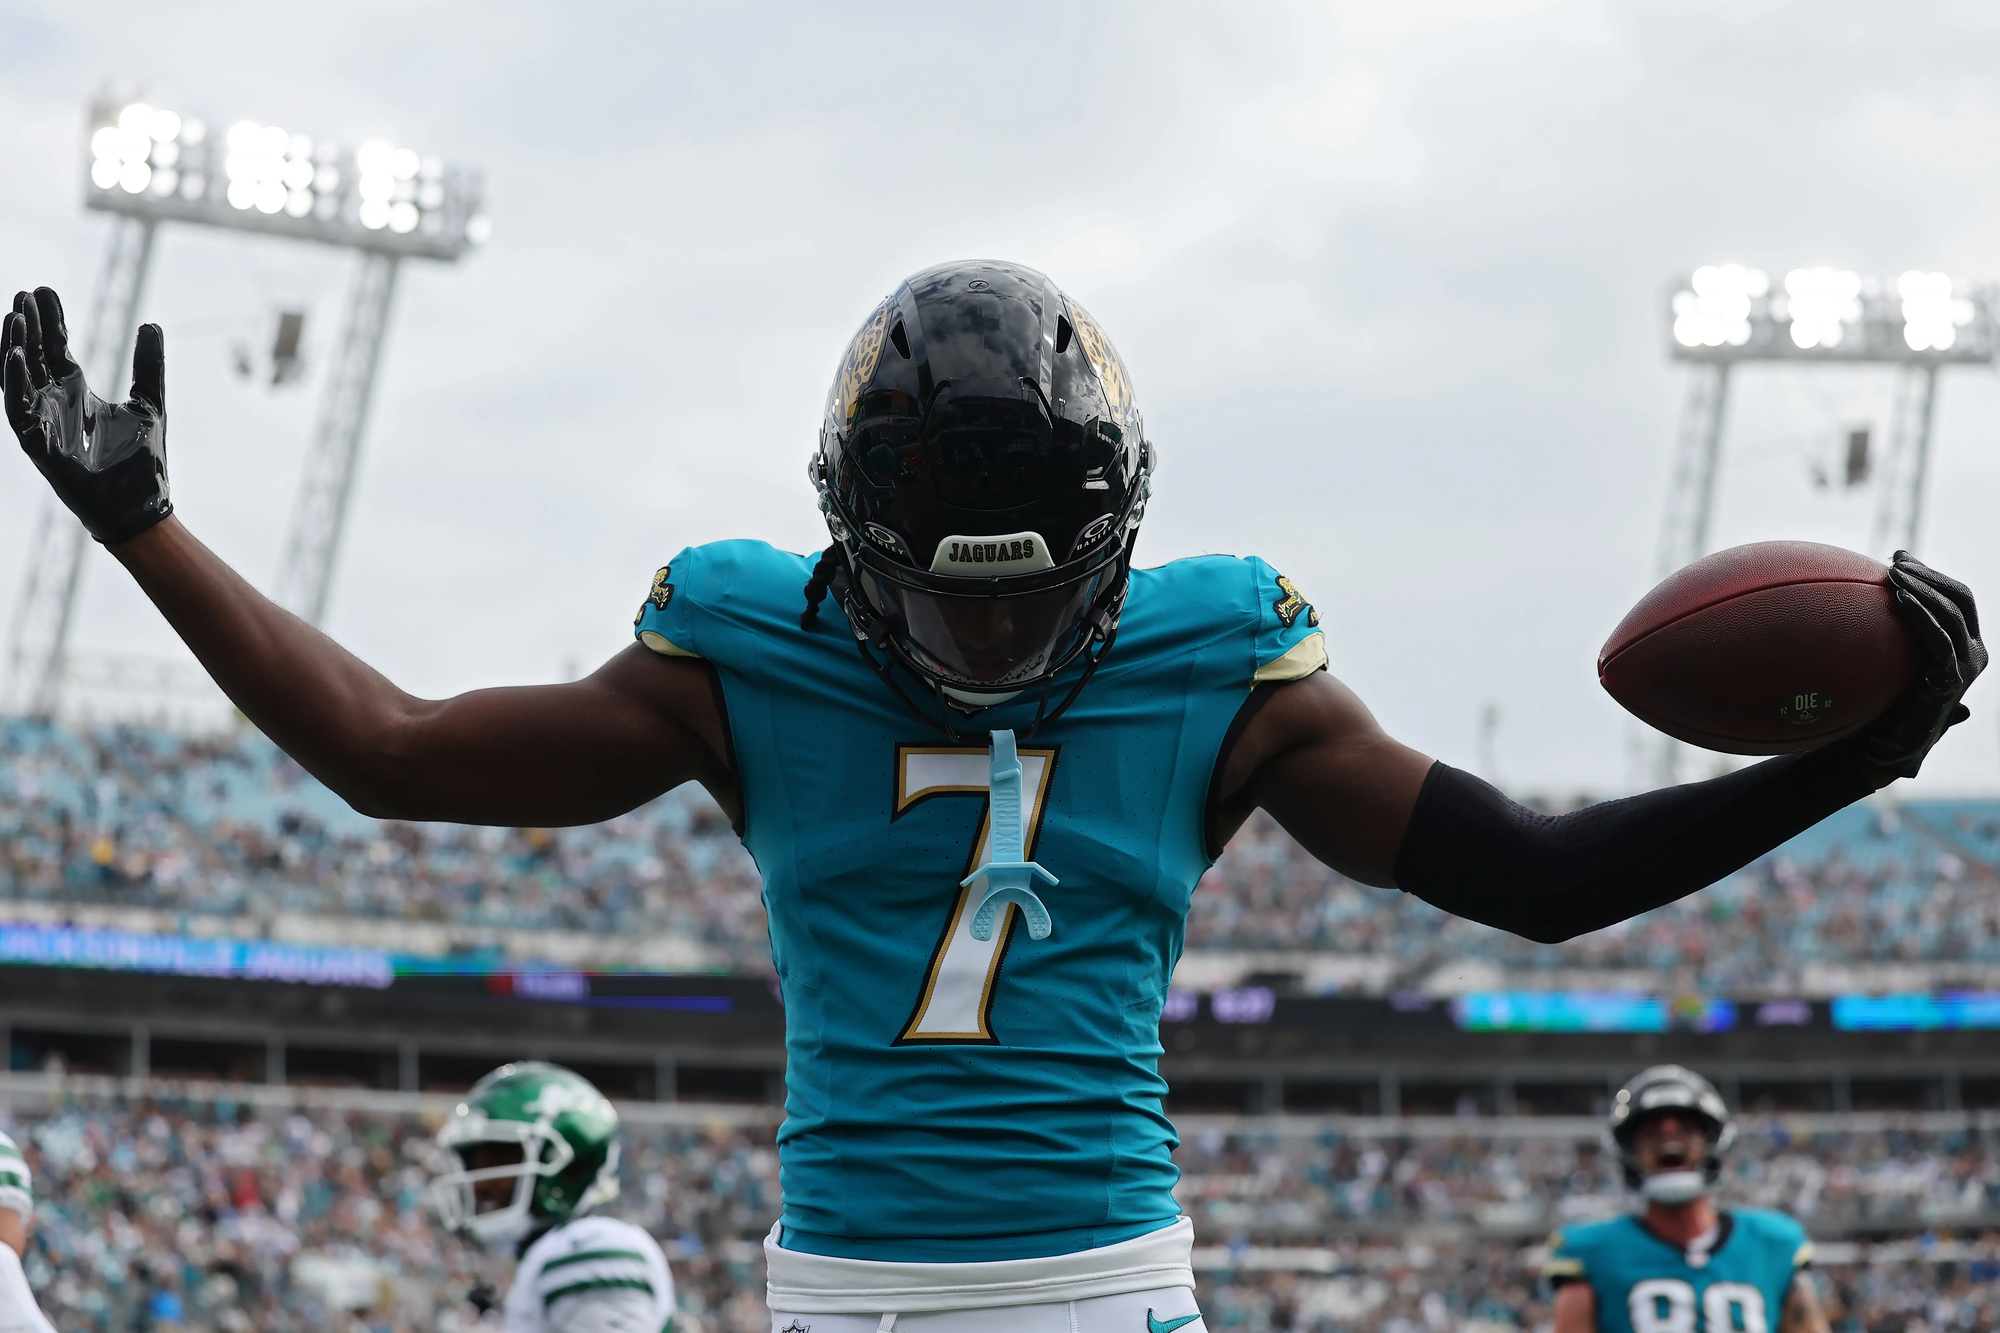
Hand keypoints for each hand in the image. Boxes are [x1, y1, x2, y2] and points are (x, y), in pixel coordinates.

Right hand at [4, 286, 170, 543]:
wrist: (142, 506)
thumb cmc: (143, 462)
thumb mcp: (149, 402)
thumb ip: (149, 365)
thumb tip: (152, 323)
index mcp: (77, 393)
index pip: (56, 348)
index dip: (50, 320)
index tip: (43, 290)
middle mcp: (55, 403)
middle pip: (35, 355)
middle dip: (29, 325)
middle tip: (24, 293)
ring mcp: (43, 422)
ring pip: (19, 376)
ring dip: (15, 346)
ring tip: (15, 315)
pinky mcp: (37, 443)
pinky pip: (19, 407)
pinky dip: (15, 380)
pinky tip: (16, 354)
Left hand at [1854, 551, 1986, 778]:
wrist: (1883, 746)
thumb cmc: (1882, 702)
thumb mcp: (1890, 659)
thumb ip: (1894, 632)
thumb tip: (1871, 593)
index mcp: (1966, 645)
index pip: (1958, 597)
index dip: (1931, 574)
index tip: (1897, 557)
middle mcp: (1974, 654)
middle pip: (1960, 600)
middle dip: (1928, 575)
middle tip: (1894, 561)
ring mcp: (1967, 669)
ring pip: (1953, 615)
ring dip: (1923, 588)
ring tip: (1892, 573)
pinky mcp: (1952, 683)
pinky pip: (1939, 642)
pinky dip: (1921, 616)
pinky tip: (1897, 599)